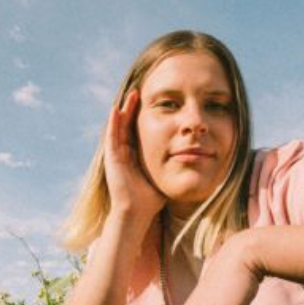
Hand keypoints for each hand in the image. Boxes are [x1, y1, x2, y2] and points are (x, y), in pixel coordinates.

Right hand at [104, 89, 165, 223]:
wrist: (137, 212)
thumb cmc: (151, 199)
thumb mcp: (164, 175)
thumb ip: (173, 166)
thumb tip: (192, 159)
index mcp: (135, 156)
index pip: (139, 131)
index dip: (143, 116)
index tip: (151, 102)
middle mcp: (124, 154)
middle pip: (127, 125)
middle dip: (133, 108)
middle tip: (140, 92)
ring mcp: (116, 155)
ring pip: (118, 127)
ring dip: (123, 110)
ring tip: (131, 95)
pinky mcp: (111, 158)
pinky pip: (111, 136)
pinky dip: (113, 123)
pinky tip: (116, 109)